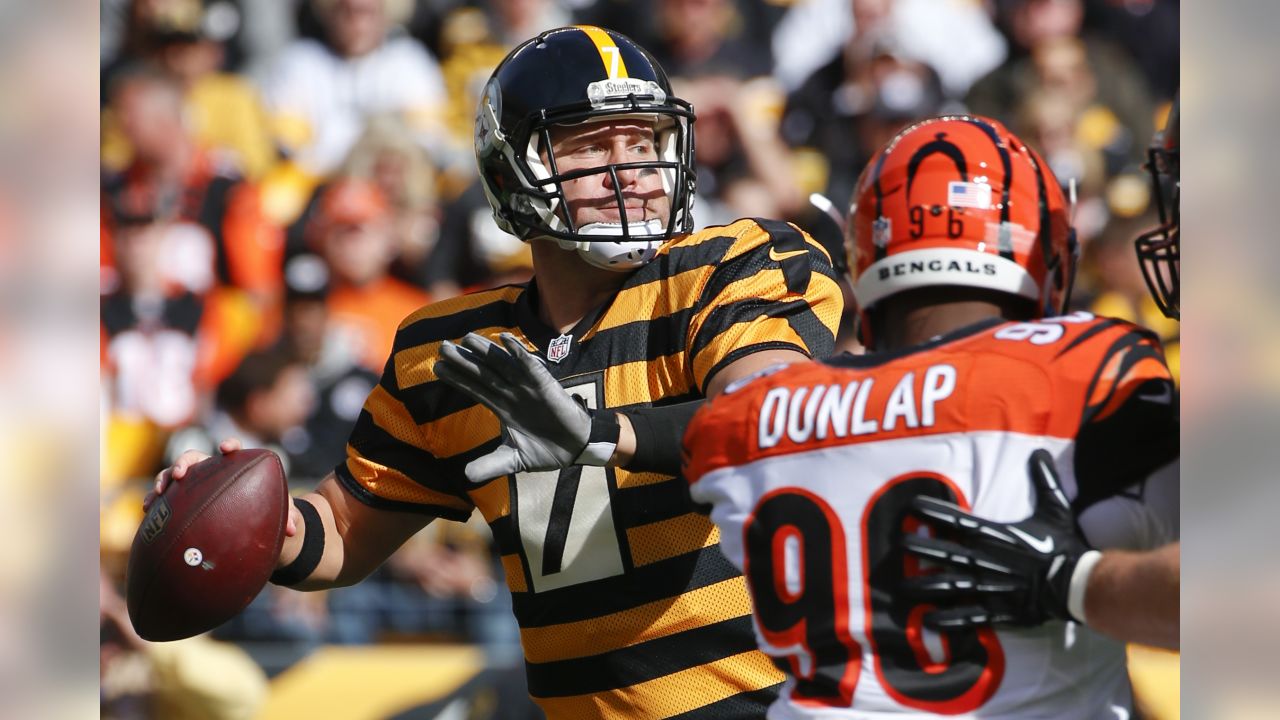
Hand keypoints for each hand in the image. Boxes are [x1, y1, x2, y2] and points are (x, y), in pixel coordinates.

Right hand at [143, 437, 299, 536]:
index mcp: (234, 467)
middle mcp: (210, 470)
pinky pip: (165, 497)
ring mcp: (193, 484)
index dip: (230, 445)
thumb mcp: (279, 512)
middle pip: (194, 458)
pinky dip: (155, 499)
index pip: (232, 450)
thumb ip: (288, 516)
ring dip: (164, 480)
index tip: (227, 448)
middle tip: (181, 474)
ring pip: (173, 474)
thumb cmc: (264, 509)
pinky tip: (148, 510)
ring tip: (158, 494)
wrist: (248, 520)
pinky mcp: (180, 499)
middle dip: (185, 462)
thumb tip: (294, 530)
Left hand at [435, 332, 606, 481]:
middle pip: (483, 373)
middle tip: (442, 346)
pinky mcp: (544, 384)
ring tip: (467, 338)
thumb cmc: (547, 450)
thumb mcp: (514, 460)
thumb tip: (466, 475)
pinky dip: (518, 352)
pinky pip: (529, 366)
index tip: (437, 367)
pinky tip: (504, 339)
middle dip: (463, 360)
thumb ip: (491, 465)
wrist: (576, 449)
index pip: (475, 388)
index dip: (457, 378)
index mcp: (502, 407)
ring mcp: (527, 386)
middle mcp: (511, 393)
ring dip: (486, 351)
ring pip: (502, 365)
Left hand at [900, 449, 1095, 629]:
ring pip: (948, 586)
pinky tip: (925, 621)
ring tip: (900, 586)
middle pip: (943, 552)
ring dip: (923, 586)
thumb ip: (1044, 480)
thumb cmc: (1064, 545)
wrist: (1080, 585)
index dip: (932, 512)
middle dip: (918, 548)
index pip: (956, 520)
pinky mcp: (997, 610)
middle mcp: (986, 560)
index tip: (910, 507)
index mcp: (995, 535)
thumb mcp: (1056, 508)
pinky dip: (946, 620)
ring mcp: (989, 587)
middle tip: (897, 545)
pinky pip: (967, 616)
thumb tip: (1041, 449)